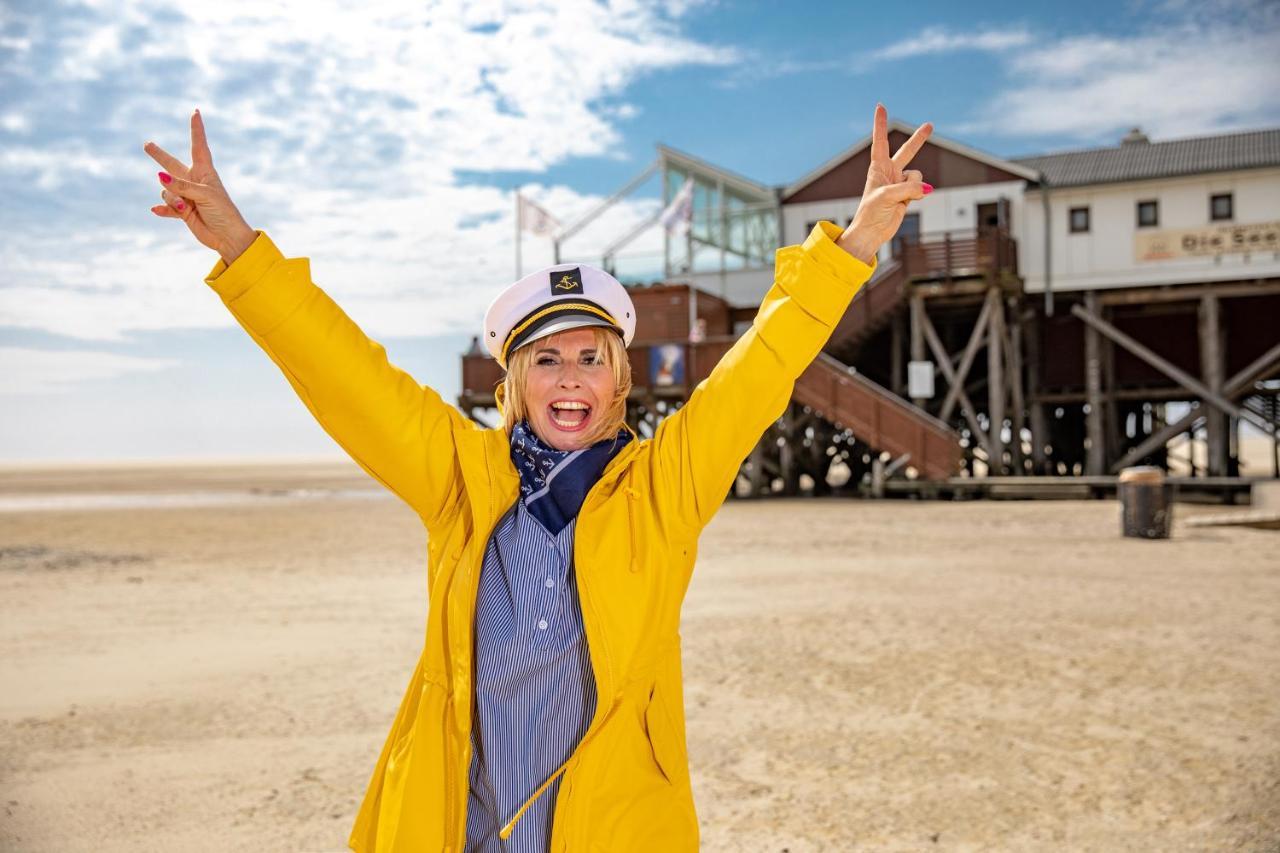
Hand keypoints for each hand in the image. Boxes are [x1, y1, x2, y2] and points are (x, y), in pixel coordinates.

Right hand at [143, 110, 256, 264]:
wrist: (228, 238)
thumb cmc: (223, 213)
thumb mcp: (205, 196)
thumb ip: (182, 186)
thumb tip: (160, 177)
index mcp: (205, 172)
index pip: (198, 146)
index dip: (196, 129)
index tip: (196, 112)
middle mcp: (194, 182)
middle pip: (171, 165)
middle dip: (159, 156)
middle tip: (147, 145)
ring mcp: (187, 196)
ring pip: (166, 190)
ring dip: (171, 198)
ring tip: (183, 208)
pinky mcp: (183, 212)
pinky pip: (166, 207)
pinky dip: (163, 209)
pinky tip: (156, 211)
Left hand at [837, 103, 931, 264]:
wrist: (871, 232)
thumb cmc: (871, 212)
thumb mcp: (888, 196)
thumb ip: (908, 188)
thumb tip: (927, 189)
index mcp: (877, 168)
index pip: (880, 141)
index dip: (880, 124)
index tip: (880, 106)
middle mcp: (889, 172)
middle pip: (907, 151)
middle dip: (919, 139)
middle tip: (929, 125)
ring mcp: (900, 183)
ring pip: (917, 175)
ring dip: (913, 186)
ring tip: (899, 198)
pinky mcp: (908, 195)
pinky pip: (920, 188)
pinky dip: (917, 195)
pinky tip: (904, 204)